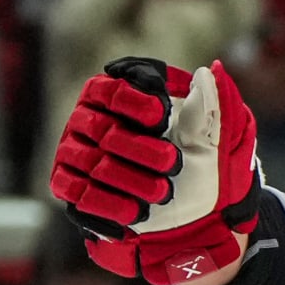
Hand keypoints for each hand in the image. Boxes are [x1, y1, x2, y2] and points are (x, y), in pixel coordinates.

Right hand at [50, 57, 261, 284]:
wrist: (192, 213)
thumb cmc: (198, 165)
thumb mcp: (213, 138)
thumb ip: (213, 105)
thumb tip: (211, 71)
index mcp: (117, 98)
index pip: (110, 90)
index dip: (134, 103)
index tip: (161, 117)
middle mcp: (88, 121)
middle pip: (104, 129)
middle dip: (142, 149)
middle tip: (174, 163)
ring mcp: (75, 154)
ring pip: (93, 162)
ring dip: (131, 179)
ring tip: (163, 192)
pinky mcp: (70, 187)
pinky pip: (79, 193)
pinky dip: (109, 203)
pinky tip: (137, 211)